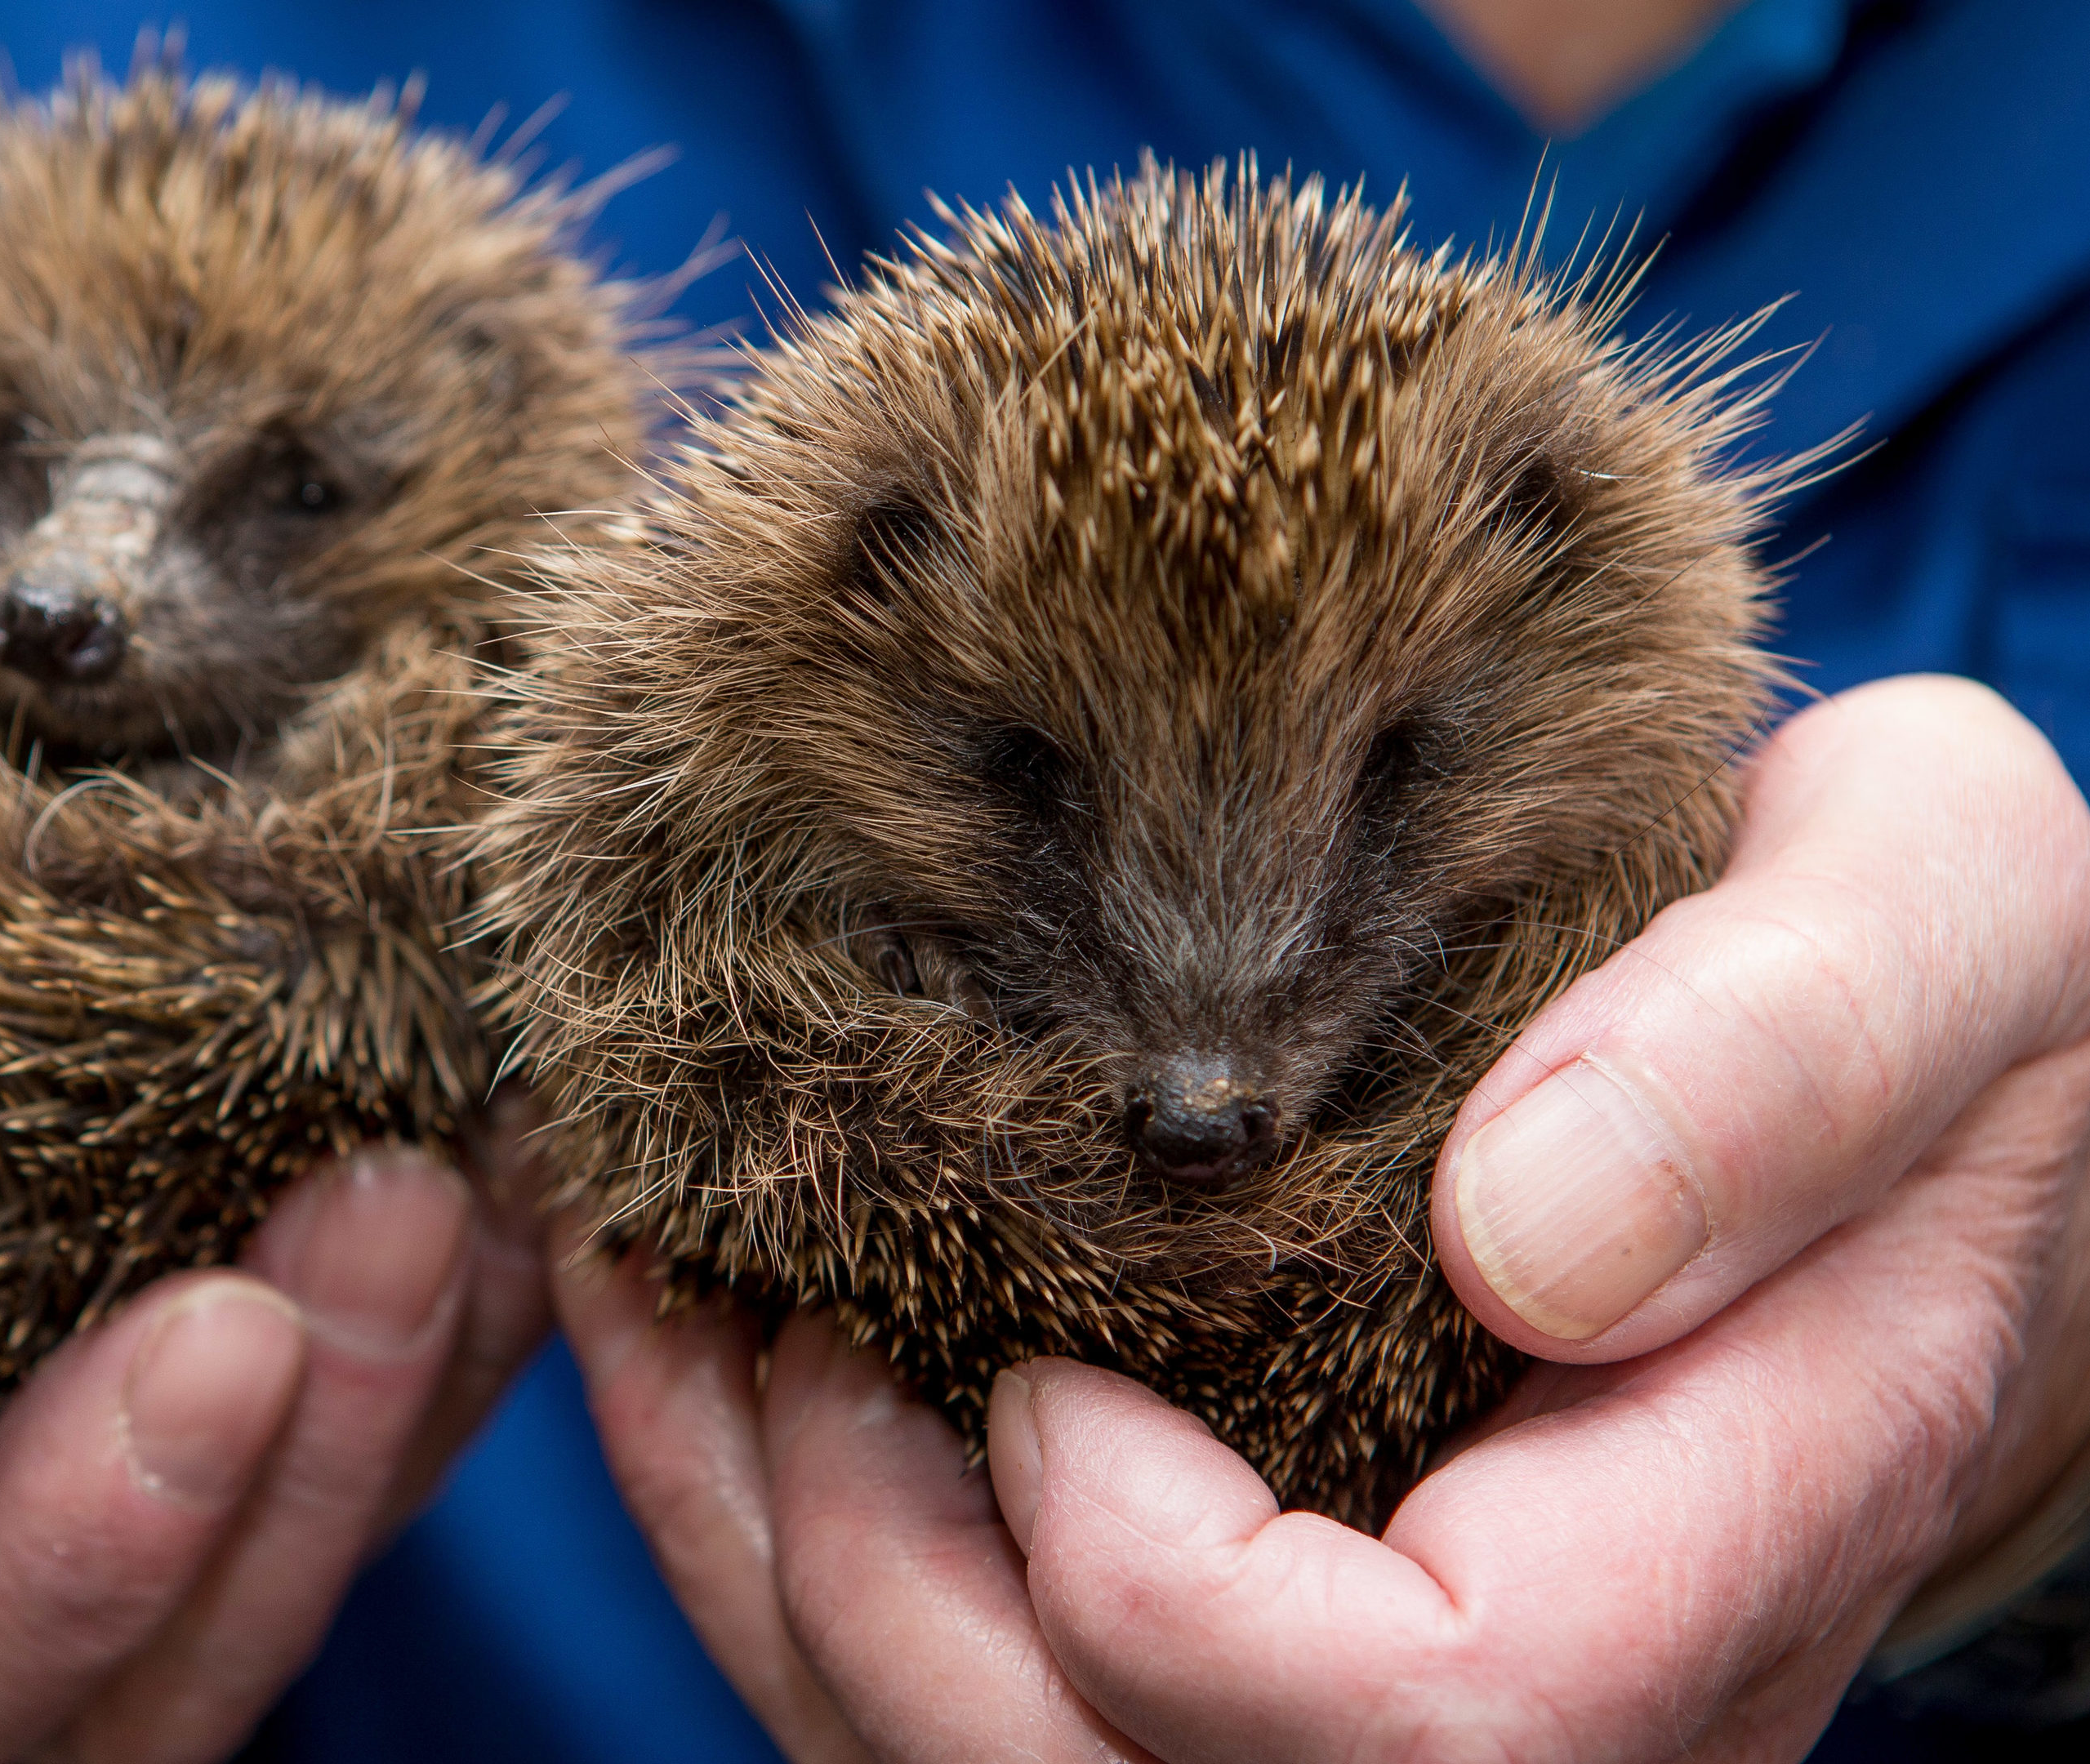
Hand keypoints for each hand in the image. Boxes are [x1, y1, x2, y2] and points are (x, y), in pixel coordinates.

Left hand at [557, 675, 2089, 1762]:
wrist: (1870, 1083)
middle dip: (873, 1563)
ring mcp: (1346, 1697)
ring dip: (768, 1541)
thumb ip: (1795, 1050)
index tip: (1053, 1343)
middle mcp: (1538, 1700)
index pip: (1418, 1728)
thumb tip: (1525, 1235)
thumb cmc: (1902, 990)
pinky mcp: (1216, 1646)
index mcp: (1714, 1549)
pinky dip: (751, 1512)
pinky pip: (925, 1683)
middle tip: (768, 1290)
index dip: (1161, 1570)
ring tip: (680, 1280)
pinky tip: (689, 1311)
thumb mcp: (1935, 918)